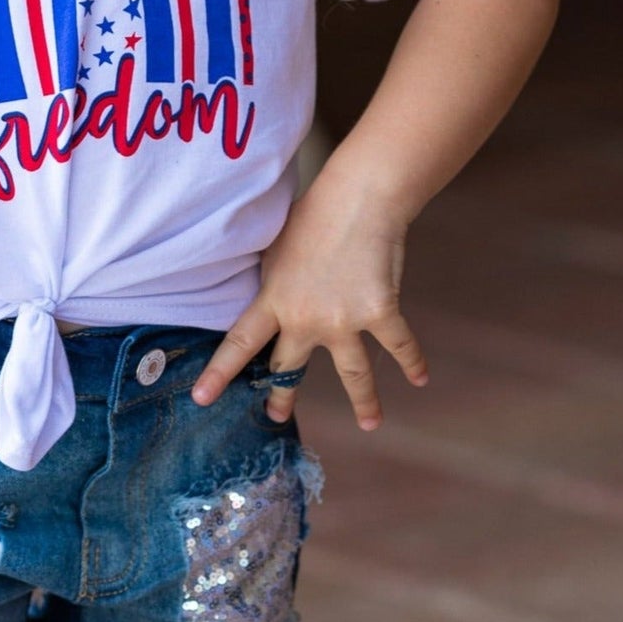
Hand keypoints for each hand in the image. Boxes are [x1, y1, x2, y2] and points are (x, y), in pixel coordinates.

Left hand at [190, 176, 429, 428]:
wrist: (359, 198)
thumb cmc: (314, 213)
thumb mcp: (275, 249)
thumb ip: (271, 282)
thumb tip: (267, 298)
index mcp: (274, 300)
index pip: (239, 343)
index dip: (220, 373)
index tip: (201, 398)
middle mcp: (305, 319)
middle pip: (290, 367)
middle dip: (281, 395)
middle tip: (275, 416)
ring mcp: (344, 321)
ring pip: (353, 374)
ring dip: (364, 402)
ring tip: (369, 423)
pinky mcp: (380, 312)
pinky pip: (400, 346)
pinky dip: (414, 364)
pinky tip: (420, 380)